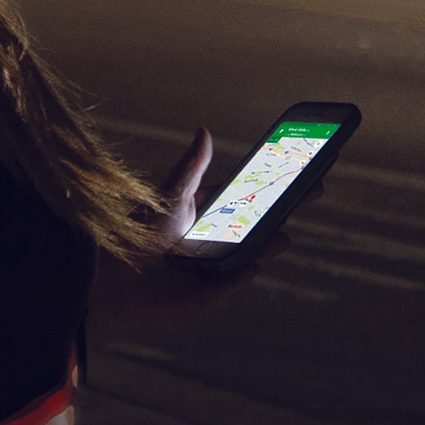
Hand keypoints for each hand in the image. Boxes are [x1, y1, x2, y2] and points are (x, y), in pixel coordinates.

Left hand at [86, 127, 308, 337]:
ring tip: (283, 234)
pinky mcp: (207, 294)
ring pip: (248, 252)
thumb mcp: (170, 196)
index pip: (246, 195)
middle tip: (313, 189)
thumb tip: (204, 131)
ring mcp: (212, 267)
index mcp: (204, 215)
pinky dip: (244, 273)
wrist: (110, 278)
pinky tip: (255, 262)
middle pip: (255, 222)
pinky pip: (232, 282)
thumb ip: (191, 168)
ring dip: (267, 243)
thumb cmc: (136, 233)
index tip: (298, 166)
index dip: (271, 183)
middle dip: (282, 209)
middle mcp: (212, 240)